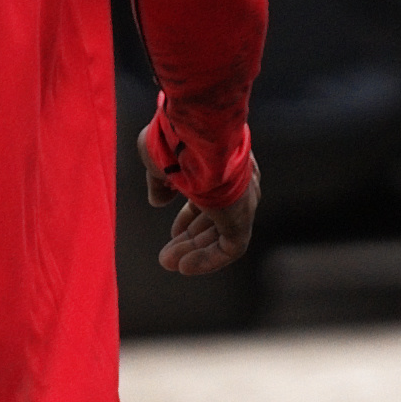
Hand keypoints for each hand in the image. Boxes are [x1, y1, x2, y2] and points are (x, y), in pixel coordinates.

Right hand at [139, 122, 259, 276]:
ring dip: (194, 251)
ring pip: (221, 235)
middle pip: (216, 219)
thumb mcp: (160, 160)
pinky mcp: (241, 217)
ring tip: (169, 262)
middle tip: (167, 255)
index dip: (190, 217)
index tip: (174, 232)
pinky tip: (184, 266)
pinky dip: (208, 260)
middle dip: (190, 239)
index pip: (210, 197)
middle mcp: (237, 182)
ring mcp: (241, 200)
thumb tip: (158, 201)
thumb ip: (160, 182)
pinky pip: (229, 248)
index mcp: (220, 164)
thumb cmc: (176, 138)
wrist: (197, 135)